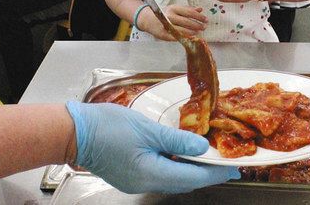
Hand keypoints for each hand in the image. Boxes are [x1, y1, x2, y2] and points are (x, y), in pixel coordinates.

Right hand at [66, 101, 238, 193]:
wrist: (75, 132)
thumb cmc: (108, 127)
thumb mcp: (148, 130)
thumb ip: (177, 140)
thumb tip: (202, 148)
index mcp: (151, 174)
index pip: (192, 177)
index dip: (215, 173)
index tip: (234, 169)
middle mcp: (145, 183)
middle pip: (184, 181)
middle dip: (206, 172)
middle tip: (225, 162)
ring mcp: (136, 180)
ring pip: (173, 178)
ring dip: (192, 168)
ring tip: (208, 157)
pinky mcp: (131, 173)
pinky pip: (161, 172)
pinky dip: (176, 164)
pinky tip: (182, 153)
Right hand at [138, 4, 207, 40]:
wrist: (148, 19)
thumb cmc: (165, 13)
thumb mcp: (176, 9)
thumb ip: (188, 9)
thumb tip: (201, 9)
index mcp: (174, 8)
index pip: (189, 12)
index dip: (198, 16)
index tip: (206, 19)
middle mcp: (170, 16)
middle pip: (186, 21)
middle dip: (197, 25)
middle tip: (204, 27)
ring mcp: (166, 26)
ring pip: (181, 30)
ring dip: (191, 32)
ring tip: (198, 33)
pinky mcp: (163, 34)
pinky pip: (175, 37)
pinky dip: (183, 38)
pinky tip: (189, 38)